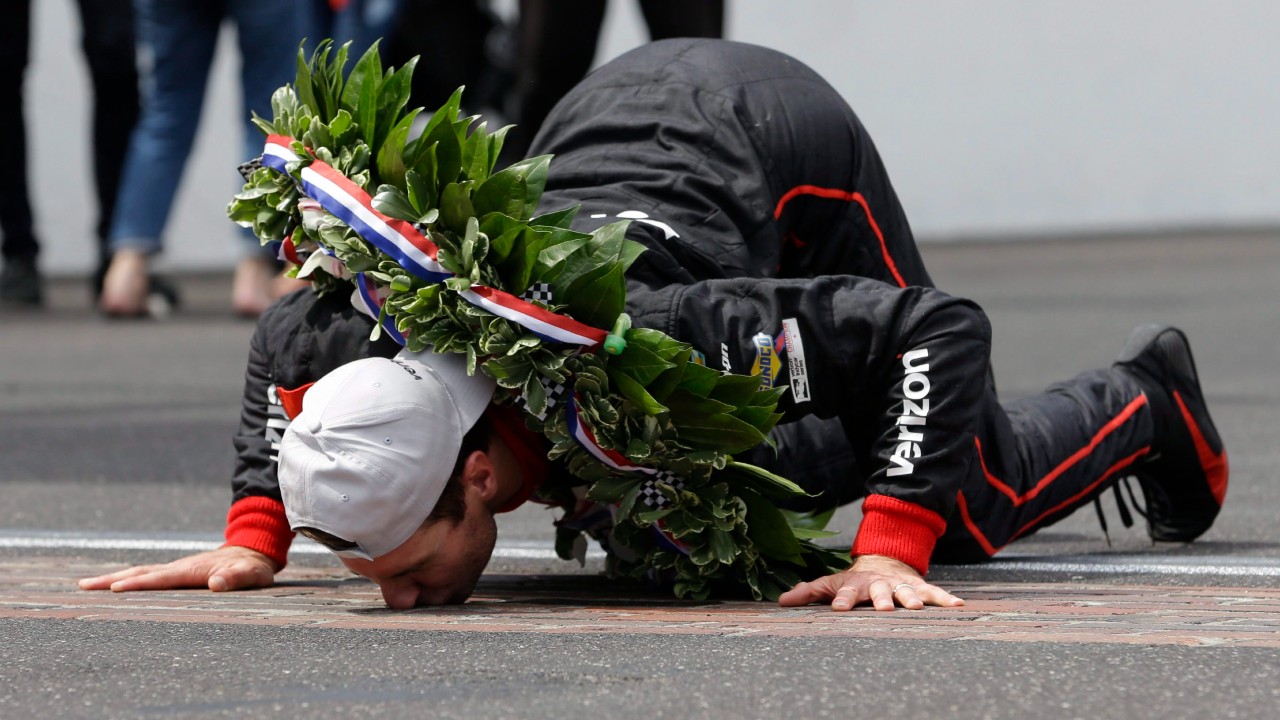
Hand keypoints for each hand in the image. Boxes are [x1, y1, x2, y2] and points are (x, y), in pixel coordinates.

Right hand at [77, 546, 278, 592]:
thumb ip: (236, 578)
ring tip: (87, 584)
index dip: (139, 584)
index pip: (161, 578)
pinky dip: (128, 579)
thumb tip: (216, 583)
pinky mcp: (177, 572)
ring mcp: (177, 568)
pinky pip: (149, 575)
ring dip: (115, 577)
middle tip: (83, 585)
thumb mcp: (251, 574)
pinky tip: (115, 586)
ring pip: (142, 572)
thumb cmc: (253, 567)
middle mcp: (180, 567)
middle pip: (142, 572)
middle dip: (112, 579)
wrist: (254, 550)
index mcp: (193, 570)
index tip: (114, 588)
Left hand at [778, 554, 963, 610]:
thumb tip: (781, 601)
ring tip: (916, 608)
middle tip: (884, 609)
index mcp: (855, 585)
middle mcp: (878, 584)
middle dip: (881, 599)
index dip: (843, 600)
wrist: (883, 560)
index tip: (839, 609)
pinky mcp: (918, 587)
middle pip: (879, 591)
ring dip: (911, 599)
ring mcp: (899, 585)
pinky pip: (933, 593)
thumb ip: (808, 592)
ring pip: (906, 592)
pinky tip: (959, 606)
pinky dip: (945, 599)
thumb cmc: (852, 581)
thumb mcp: (829, 583)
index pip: (846, 592)